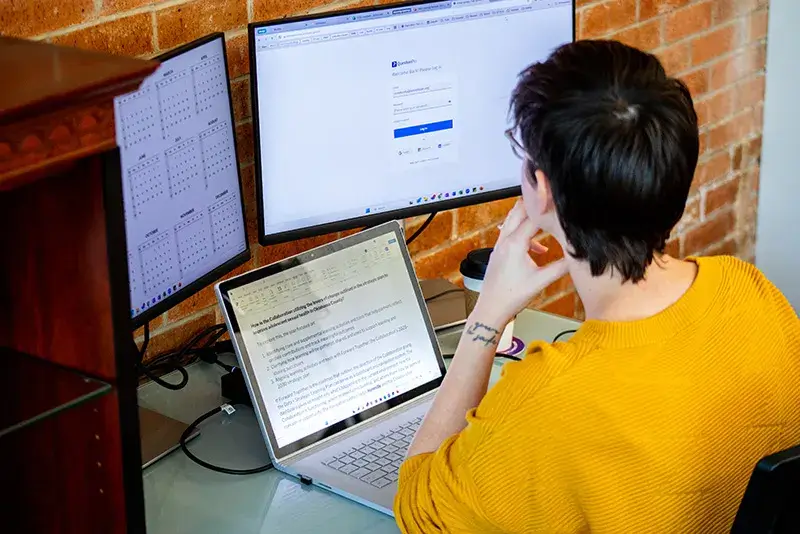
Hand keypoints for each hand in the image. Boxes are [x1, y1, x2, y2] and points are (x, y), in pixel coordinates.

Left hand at [472, 201, 568, 325]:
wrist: (491, 309)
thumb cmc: (511, 297)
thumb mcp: (541, 281)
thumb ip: (561, 267)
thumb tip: (577, 257)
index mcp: (515, 243)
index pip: (534, 217)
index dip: (548, 209)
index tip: (560, 203)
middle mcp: (505, 240)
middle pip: (519, 211)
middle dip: (535, 205)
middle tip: (551, 200)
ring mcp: (499, 245)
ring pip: (512, 221)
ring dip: (528, 217)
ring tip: (544, 216)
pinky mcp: (498, 252)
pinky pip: (510, 233)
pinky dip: (523, 233)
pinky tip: (536, 248)